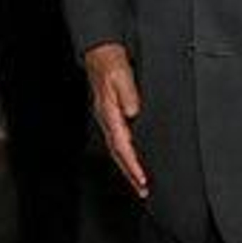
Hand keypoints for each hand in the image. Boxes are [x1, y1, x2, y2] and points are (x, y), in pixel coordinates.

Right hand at [85, 41, 148, 198]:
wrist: (99, 52)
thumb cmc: (110, 62)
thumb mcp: (121, 74)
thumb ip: (127, 94)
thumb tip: (132, 112)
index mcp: (109, 112)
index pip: (121, 144)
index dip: (132, 164)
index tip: (142, 179)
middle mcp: (106, 118)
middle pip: (118, 153)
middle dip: (130, 173)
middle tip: (142, 190)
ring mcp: (107, 117)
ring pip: (117, 149)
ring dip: (128, 167)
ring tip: (138, 182)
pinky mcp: (110, 115)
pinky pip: (118, 140)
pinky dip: (125, 154)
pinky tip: (132, 158)